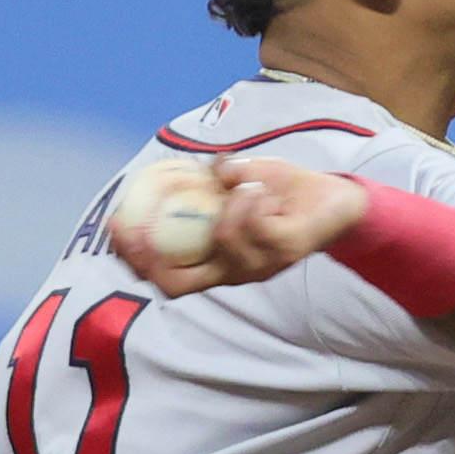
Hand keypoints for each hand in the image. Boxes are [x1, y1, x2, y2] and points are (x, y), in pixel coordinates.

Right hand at [111, 158, 368, 297]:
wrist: (340, 202)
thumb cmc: (286, 194)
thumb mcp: (244, 181)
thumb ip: (219, 177)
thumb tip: (204, 170)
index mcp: (218, 261)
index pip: (166, 277)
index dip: (134, 260)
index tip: (115, 227)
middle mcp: (233, 272)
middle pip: (176, 283)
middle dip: (147, 256)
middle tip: (137, 223)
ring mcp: (258, 266)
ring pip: (222, 238)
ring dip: (228, 202)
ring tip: (246, 184)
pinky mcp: (285, 252)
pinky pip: (254, 223)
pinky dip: (251, 197)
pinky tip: (263, 188)